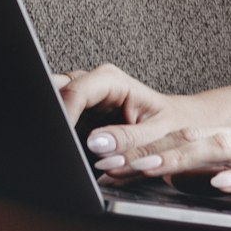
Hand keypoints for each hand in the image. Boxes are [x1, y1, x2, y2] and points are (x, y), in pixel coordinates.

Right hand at [51, 63, 203, 155]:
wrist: (178, 126)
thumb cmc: (172, 125)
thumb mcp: (156, 133)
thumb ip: (128, 138)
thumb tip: (96, 143)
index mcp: (111, 81)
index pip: (76, 92)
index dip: (63, 115)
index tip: (58, 140)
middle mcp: (93, 85)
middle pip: (56, 92)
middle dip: (51, 116)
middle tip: (55, 144)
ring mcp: (83, 100)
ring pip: (52, 106)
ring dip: (55, 128)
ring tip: (62, 149)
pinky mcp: (79, 117)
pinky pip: (60, 122)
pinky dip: (61, 136)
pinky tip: (66, 149)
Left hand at [90, 116, 230, 230]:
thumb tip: (186, 181)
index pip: (185, 136)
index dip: (141, 142)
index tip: (100, 154)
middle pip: (193, 136)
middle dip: (144, 144)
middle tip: (100, 154)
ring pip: (223, 149)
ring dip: (179, 157)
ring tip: (143, 166)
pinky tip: (216, 185)